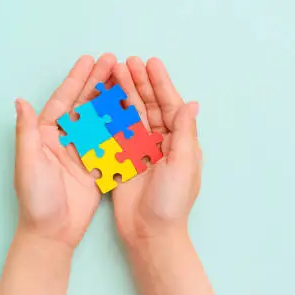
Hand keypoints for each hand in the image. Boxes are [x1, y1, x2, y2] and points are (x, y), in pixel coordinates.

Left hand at [14, 54, 117, 247]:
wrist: (52, 233)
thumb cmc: (36, 199)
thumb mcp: (28, 163)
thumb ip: (27, 132)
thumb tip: (20, 101)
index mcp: (44, 135)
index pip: (62, 101)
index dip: (76, 80)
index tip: (89, 60)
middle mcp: (63, 139)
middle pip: (83, 104)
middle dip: (96, 82)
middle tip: (112, 61)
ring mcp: (80, 152)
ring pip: (98, 118)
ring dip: (109, 98)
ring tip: (124, 78)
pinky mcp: (95, 166)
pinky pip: (109, 140)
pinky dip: (119, 124)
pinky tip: (131, 110)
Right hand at [111, 57, 201, 246]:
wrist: (150, 233)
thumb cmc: (172, 202)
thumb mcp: (183, 165)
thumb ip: (185, 133)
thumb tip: (192, 103)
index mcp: (180, 142)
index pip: (171, 105)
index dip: (161, 83)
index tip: (150, 63)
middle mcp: (162, 142)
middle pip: (150, 105)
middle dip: (139, 83)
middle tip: (127, 61)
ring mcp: (141, 150)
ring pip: (132, 115)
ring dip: (124, 94)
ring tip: (113, 72)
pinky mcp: (124, 159)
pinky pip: (117, 131)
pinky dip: (111, 114)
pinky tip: (102, 98)